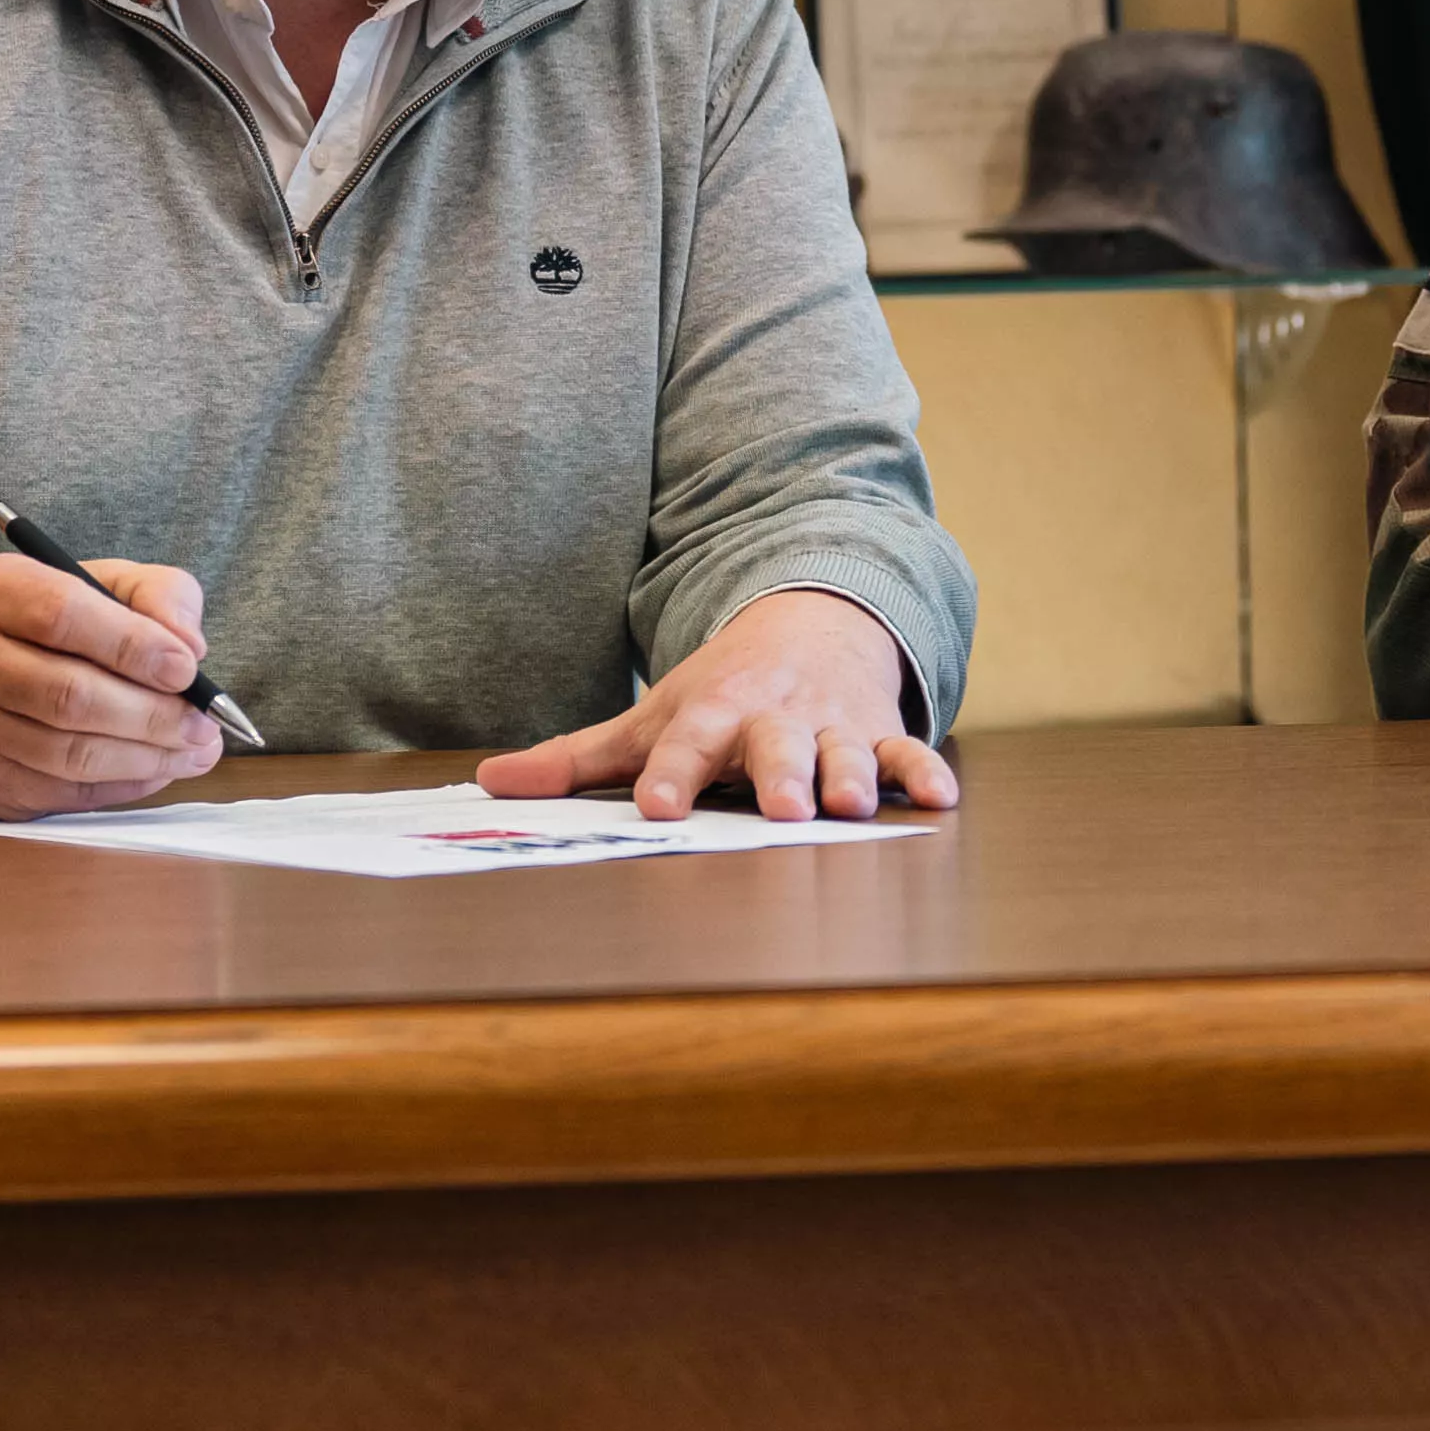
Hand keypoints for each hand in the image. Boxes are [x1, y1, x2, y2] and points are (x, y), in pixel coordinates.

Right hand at [0, 548, 225, 818]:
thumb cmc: (56, 624)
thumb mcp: (106, 583)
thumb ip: (158, 595)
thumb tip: (189, 647)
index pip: (63, 616)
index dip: (132, 646)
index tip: (186, 669)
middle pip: (68, 696)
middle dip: (151, 715)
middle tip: (203, 724)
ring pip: (67, 753)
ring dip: (145, 757)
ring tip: (196, 750)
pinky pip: (63, 792)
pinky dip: (123, 785)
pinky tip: (160, 769)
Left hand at [477, 589, 957, 823]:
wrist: (810, 623)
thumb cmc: (721, 690)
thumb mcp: (649, 715)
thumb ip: (576, 759)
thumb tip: (489, 784)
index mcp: (711, 713)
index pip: (685, 745)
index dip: (673, 774)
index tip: (659, 808)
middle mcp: (773, 718)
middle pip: (774, 747)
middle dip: (778, 775)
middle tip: (780, 807)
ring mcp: (831, 725)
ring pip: (844, 750)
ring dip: (851, 774)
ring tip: (853, 804)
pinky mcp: (878, 732)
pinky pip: (906, 751)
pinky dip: (923, 772)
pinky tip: (941, 797)